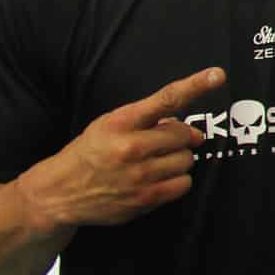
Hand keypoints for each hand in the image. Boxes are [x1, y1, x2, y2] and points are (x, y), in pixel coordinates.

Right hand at [22, 68, 226, 227]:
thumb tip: (190, 131)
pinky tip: (157, 178)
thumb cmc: (90, 152)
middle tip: (160, 144)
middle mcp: (131, 147)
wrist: (58, 192)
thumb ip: (148, 121)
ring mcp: (139, 175)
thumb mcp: (109, 125)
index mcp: (121, 122)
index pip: (165, 99)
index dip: (195, 85)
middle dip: (178, 139)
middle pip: (184, 135)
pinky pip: (184, 184)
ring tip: (154, 162)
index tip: (217, 75)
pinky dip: (177, 180)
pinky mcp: (144, 199)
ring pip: (187, 160)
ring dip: (177, 160)